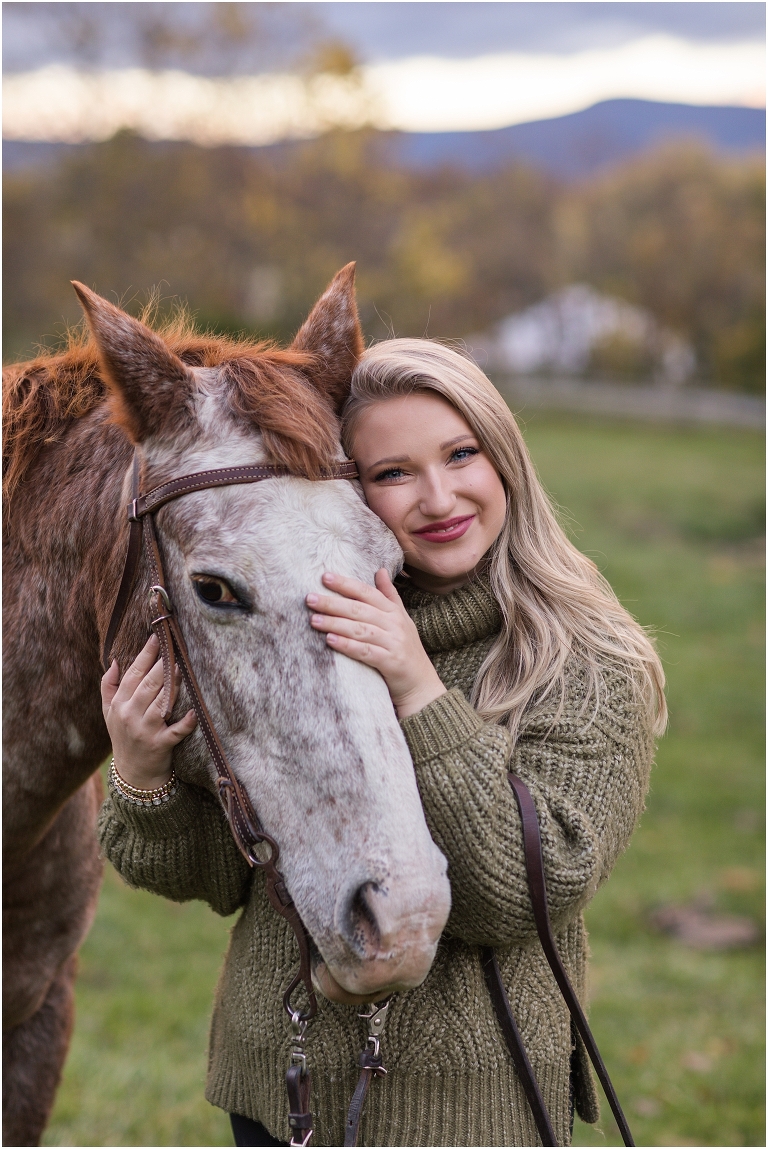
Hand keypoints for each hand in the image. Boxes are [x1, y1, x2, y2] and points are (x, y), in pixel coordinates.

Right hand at [101, 634, 196, 789]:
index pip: (133, 674)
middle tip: (174, 647)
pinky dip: (186, 723)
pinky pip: (175, 732)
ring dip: (173, 685)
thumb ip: (109, 686)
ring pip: (161, 703)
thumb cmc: (123, 736)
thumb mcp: (109, 713)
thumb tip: (115, 661)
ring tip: (183, 667)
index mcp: (119, 704)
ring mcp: (145, 731)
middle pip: (148, 685)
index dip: (145, 655)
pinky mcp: (161, 745)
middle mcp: (130, 716)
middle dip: (161, 665)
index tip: (157, 638)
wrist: (133, 773)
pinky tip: (195, 712)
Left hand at [306, 569, 445, 718]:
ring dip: (335, 623)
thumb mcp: (401, 620)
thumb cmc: (406, 650)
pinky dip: (347, 645)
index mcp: (394, 612)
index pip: (367, 593)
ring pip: (360, 629)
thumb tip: (380, 570)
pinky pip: (365, 652)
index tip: (324, 577)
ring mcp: (394, 643)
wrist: (422, 685)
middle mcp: (395, 624)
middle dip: (333, 603)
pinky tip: (330, 640)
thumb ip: (389, 596)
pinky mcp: (391, 662)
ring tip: (313, 620)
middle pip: (360, 610)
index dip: (346, 584)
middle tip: (310, 598)